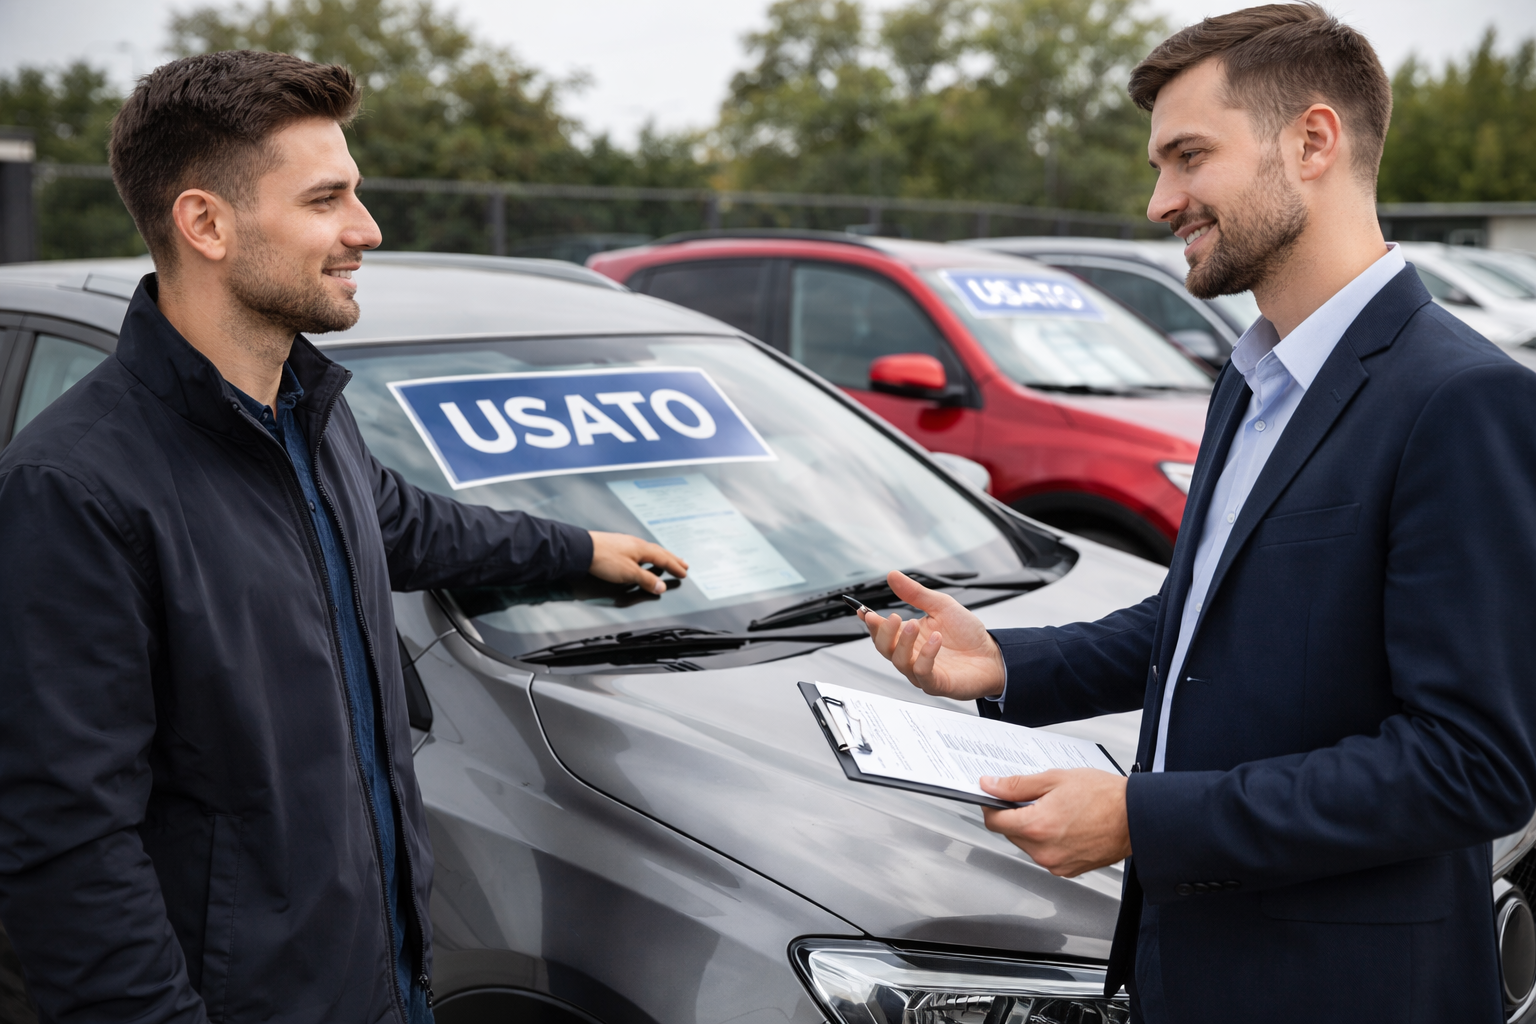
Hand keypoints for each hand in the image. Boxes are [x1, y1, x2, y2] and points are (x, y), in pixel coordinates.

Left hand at [588, 532, 687, 594]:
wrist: (583, 549)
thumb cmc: (605, 559)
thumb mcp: (628, 573)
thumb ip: (646, 580)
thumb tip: (661, 586)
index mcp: (643, 549)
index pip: (664, 559)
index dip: (675, 567)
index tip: (684, 572)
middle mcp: (637, 543)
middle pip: (660, 552)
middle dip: (672, 559)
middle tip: (683, 564)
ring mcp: (627, 542)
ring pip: (650, 549)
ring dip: (661, 555)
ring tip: (667, 559)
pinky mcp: (618, 544)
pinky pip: (640, 549)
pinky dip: (648, 554)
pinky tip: (643, 556)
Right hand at [861, 570, 1005, 700]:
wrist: (993, 656)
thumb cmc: (968, 635)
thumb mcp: (941, 605)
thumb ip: (915, 593)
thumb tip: (893, 576)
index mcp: (909, 637)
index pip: (881, 631)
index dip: (870, 622)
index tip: (863, 611)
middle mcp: (910, 656)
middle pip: (883, 648)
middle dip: (883, 632)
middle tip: (893, 617)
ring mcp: (921, 671)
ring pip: (899, 661)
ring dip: (904, 642)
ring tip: (915, 624)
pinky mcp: (935, 683)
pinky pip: (922, 672)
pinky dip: (926, 655)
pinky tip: (936, 640)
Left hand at [980, 769, 1131, 876]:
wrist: (1136, 817)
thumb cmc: (1104, 796)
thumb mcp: (1054, 779)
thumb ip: (1017, 785)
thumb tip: (990, 785)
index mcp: (1036, 826)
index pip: (994, 821)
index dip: (990, 805)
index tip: (993, 796)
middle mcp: (1043, 851)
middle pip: (1010, 833)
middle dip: (1015, 815)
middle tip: (1034, 797)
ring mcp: (1056, 864)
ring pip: (1027, 845)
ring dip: (1032, 828)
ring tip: (1056, 810)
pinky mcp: (1068, 870)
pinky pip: (1045, 855)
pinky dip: (1048, 841)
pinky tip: (1065, 825)